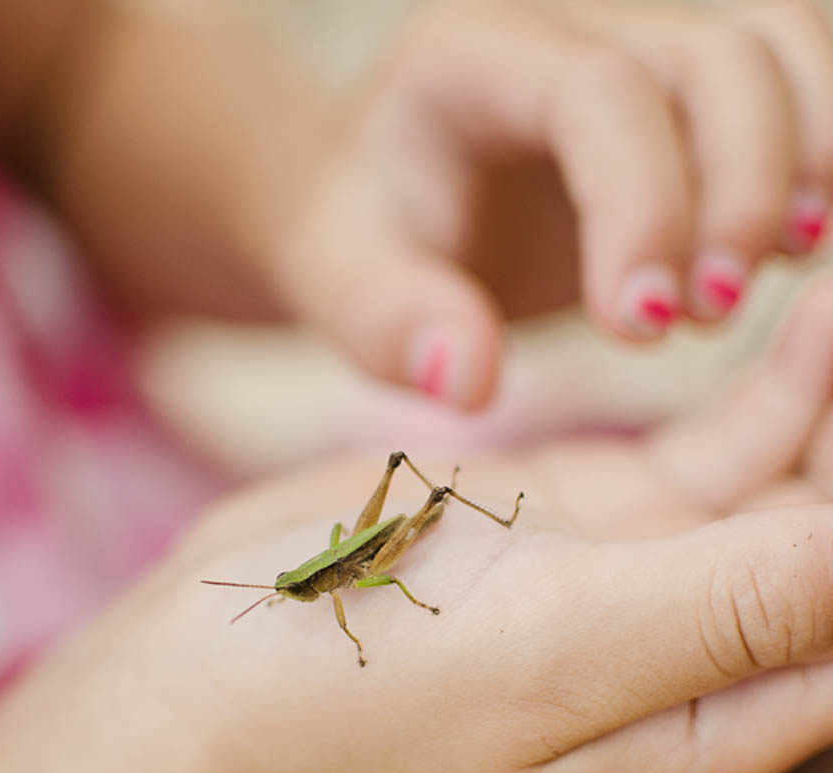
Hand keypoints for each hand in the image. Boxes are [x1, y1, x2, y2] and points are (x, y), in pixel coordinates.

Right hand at [185, 267, 832, 772]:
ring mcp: (644, 577)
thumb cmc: (378, 677)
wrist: (231, 656)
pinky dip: (772, 386)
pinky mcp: (591, 515)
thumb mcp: (565, 648)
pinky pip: (714, 447)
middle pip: (832, 542)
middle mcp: (695, 658)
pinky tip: (808, 321)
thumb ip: (738, 607)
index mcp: (709, 726)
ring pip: (791, 482)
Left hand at [271, 0, 832, 407]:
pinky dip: (811, 158)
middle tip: (707, 316)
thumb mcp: (346, 285)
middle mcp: (565, 18)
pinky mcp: (676, 77)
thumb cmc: (372, 243)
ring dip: (801, 168)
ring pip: (776, 50)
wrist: (396, 201)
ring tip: (769, 280)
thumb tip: (469, 377)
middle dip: (740, 192)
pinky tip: (787, 248)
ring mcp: (633, 33)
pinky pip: (783, 83)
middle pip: (713, 57)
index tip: (640, 330)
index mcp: (469, 55)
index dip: (642, 208)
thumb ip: (391, 322)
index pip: (596, 95)